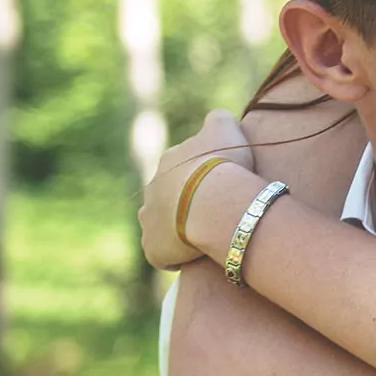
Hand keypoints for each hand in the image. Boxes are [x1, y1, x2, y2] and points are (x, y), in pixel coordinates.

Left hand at [140, 110, 252, 269]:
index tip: (221, 185)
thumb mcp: (226, 129)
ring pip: (160, 225)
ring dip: (176, 230)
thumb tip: (217, 117)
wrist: (216, 202)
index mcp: (169, 162)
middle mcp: (152, 189)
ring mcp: (148, 220)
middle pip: (167, 197)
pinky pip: (162, 255)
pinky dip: (175, 256)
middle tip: (214, 211)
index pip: (181, 169)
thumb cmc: (225, 165)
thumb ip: (219, 119)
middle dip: (185, 203)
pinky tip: (194, 257)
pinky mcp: (153, 248)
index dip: (201, 177)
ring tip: (203, 236)